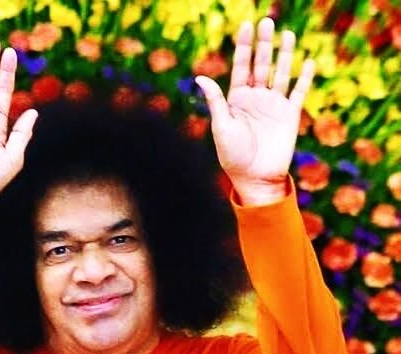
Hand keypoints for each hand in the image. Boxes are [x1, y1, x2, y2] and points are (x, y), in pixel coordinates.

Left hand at [195, 18, 314, 204]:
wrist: (254, 178)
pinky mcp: (290, 115)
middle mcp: (255, 98)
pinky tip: (307, 61)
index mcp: (236, 99)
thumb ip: (216, 101)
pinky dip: (304, 77)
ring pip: (280, 73)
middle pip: (261, 65)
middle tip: (267, 21)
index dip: (244, 47)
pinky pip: (298, 92)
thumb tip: (200, 77)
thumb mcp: (221, 127)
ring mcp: (273, 105)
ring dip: (284, 55)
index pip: (241, 67)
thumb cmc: (233, 156)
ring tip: (287, 34)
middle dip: (264, 44)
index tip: (246, 26)